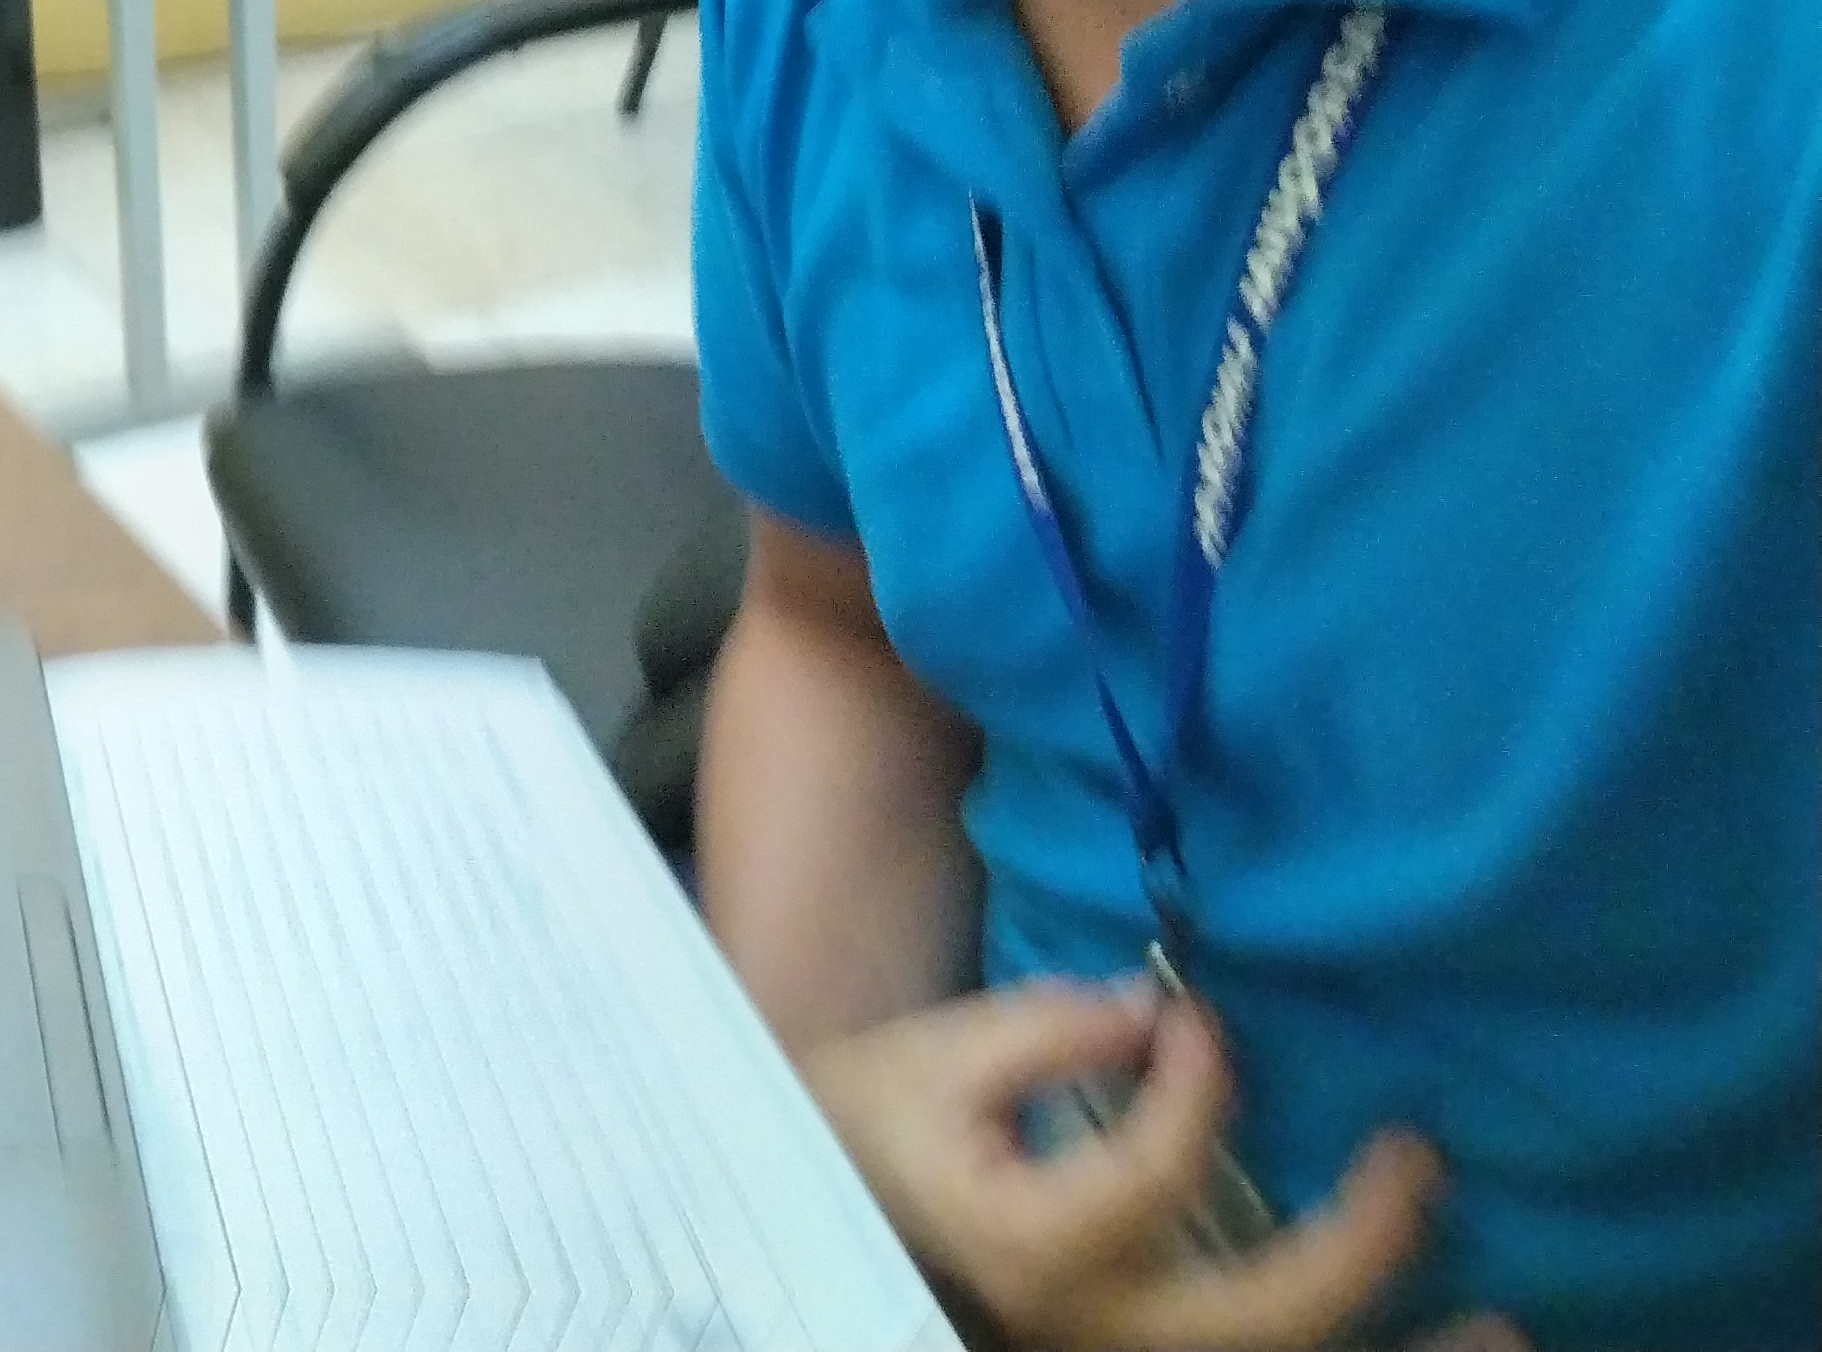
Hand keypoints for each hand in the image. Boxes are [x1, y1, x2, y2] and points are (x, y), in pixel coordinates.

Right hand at [802, 982, 1444, 1349]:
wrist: (826, 1209)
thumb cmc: (876, 1120)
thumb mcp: (937, 1051)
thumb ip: (1047, 1028)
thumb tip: (1163, 1012)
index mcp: (1032, 1247)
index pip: (1155, 1174)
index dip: (1199, 1083)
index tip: (1197, 1013)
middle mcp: (1094, 1329)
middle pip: (1259, 1320)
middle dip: (1360, 1245)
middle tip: (1417, 1157)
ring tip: (1505, 1328)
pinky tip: (1439, 1340)